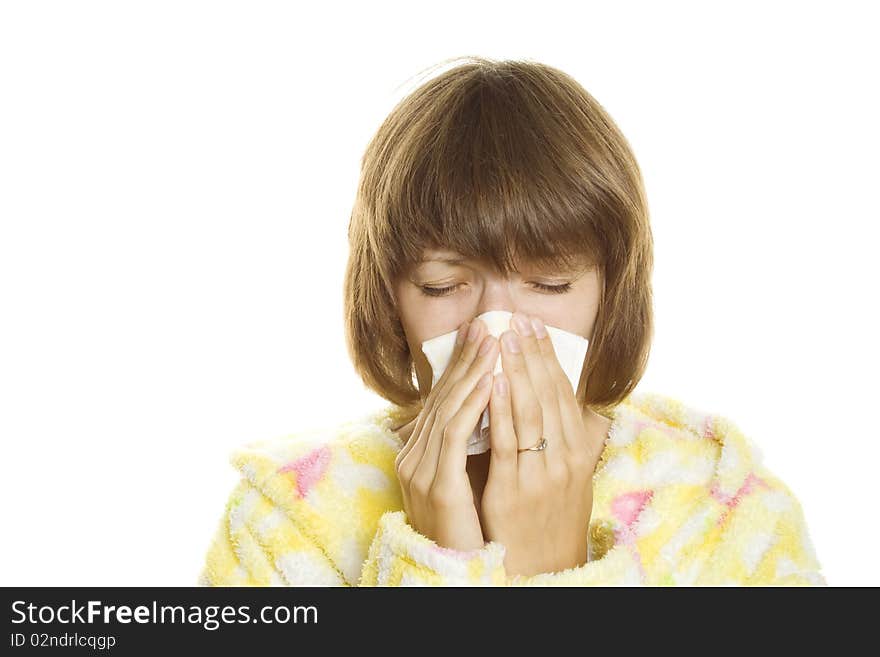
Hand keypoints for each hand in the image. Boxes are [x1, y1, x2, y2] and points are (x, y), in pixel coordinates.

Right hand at [394, 317, 499, 551]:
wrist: (455, 575)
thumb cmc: (467, 532)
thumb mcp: (464, 483)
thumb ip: (470, 449)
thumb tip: (491, 413)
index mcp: (421, 455)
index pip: (443, 401)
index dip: (462, 367)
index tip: (482, 337)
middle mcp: (414, 457)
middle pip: (443, 398)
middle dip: (467, 360)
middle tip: (488, 325)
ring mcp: (421, 470)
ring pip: (450, 409)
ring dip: (473, 372)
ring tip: (493, 341)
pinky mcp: (437, 486)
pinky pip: (456, 436)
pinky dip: (474, 405)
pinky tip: (491, 381)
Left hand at [481, 313, 603, 576]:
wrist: (547, 566)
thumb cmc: (554, 516)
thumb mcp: (575, 476)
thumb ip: (577, 439)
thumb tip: (587, 405)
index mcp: (578, 450)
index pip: (562, 392)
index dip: (547, 356)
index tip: (534, 325)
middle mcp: (565, 457)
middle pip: (547, 394)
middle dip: (530, 353)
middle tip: (515, 319)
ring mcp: (541, 473)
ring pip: (529, 412)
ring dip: (516, 370)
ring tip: (503, 338)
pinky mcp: (514, 489)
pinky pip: (507, 442)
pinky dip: (501, 408)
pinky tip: (494, 381)